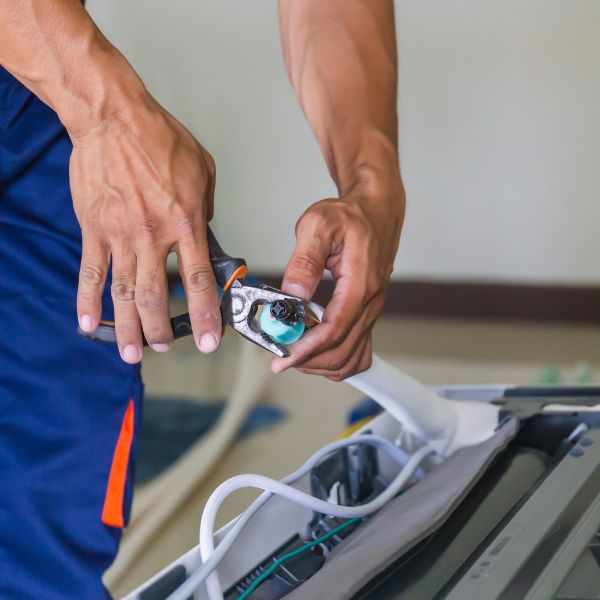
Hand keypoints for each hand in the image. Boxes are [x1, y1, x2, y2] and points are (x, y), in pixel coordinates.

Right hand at [71, 96, 220, 363]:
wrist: (113, 118)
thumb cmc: (160, 139)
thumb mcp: (204, 171)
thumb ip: (206, 210)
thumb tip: (202, 235)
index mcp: (185, 222)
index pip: (198, 280)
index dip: (205, 316)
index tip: (209, 340)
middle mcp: (152, 235)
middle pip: (156, 296)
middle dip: (161, 330)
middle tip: (165, 347)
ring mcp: (119, 234)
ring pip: (123, 293)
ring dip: (128, 328)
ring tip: (132, 353)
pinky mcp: (93, 229)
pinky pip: (91, 272)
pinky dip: (89, 302)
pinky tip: (89, 325)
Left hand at [271, 179, 404, 379]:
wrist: (376, 210)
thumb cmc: (350, 216)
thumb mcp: (319, 225)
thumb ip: (305, 260)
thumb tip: (293, 293)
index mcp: (361, 283)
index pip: (334, 330)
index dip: (306, 349)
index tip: (282, 359)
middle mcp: (371, 302)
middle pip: (341, 351)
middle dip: (308, 359)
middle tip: (279, 352)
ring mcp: (371, 310)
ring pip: (349, 356)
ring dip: (320, 362)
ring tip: (293, 350)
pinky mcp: (367, 313)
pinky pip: (356, 350)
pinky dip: (334, 358)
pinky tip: (314, 349)